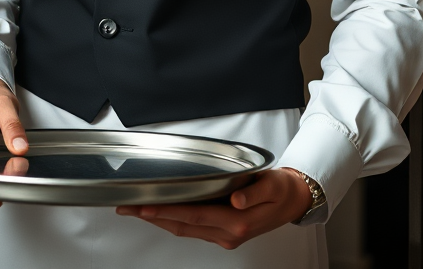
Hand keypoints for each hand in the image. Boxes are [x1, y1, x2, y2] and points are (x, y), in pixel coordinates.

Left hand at [115, 167, 313, 248]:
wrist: (294, 201)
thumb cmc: (281, 190)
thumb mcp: (272, 185)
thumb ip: (253, 193)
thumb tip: (235, 198)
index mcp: (238, 222)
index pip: (194, 215)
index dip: (168, 211)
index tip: (146, 206)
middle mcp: (228, 233)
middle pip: (183, 225)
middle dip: (154, 217)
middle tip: (129, 208)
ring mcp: (225, 236)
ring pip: (185, 229)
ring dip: (161, 220)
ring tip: (138, 210)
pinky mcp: (224, 233)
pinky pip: (194, 228)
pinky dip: (175, 221)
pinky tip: (164, 214)